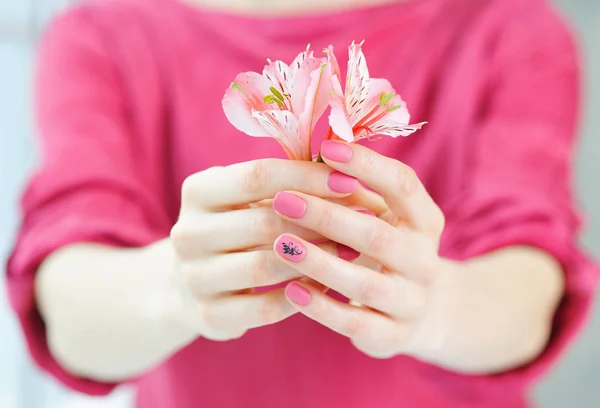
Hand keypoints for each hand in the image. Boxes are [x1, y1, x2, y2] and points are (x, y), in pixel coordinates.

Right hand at [170, 158, 377, 341]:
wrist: (192, 281)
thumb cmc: (237, 226)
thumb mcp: (248, 197)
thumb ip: (289, 183)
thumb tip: (350, 171)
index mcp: (197, 191)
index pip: (257, 175)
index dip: (308, 177)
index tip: (351, 181)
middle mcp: (187, 233)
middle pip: (263, 222)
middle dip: (319, 220)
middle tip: (362, 220)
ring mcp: (193, 277)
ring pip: (264, 267)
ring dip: (314, 259)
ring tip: (351, 250)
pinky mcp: (209, 315)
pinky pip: (266, 307)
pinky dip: (301, 295)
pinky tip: (325, 283)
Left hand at [271, 141, 447, 358]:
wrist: (419, 310)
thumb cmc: (386, 250)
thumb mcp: (383, 218)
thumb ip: (352, 191)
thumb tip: (303, 155)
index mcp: (426, 221)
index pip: (403, 184)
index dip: (367, 164)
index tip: (326, 148)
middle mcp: (426, 261)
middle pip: (377, 235)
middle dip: (327, 216)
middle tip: (283, 199)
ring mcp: (413, 302)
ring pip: (363, 282)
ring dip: (318, 262)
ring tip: (279, 244)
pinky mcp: (394, 336)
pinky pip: (354, 322)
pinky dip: (321, 307)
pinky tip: (291, 290)